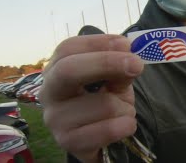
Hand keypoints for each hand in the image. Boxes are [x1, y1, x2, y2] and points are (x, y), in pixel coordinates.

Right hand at [39, 35, 143, 161]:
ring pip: (103, 104)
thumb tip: (131, 58)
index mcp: (56, 69)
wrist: (98, 137)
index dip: (99, 43)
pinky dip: (126, 125)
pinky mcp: (67, 142)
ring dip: (126, 106)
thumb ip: (119, 70)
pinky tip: (125, 125)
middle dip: (107, 63)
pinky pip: (107, 129)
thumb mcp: (114, 81)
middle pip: (69, 69)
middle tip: (137, 65)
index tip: (127, 45)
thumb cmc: (103, 101)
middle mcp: (49, 92)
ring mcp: (54, 119)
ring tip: (124, 111)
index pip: (69, 48)